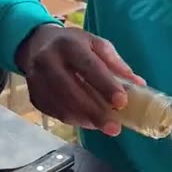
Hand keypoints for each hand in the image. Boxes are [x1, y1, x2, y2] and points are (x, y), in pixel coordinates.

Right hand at [16, 24, 144, 135]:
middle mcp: (48, 61)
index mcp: (68, 44)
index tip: (122, 102)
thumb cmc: (73, 44)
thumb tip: (138, 84)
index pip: (88, 66)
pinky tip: (88, 122)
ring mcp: (36, 80)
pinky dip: (73, 120)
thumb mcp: (95, 43)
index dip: (105, 85)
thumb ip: (115, 63)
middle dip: (95, 112)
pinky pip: (54, 113)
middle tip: (115, 128)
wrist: (36, 44)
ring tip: (105, 127)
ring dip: (85, 120)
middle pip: (71, 91)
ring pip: (61, 106)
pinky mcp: (33, 96)